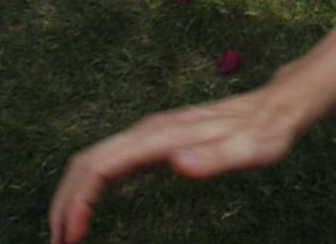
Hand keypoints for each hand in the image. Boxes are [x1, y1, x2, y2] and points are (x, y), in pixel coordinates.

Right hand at [49, 82, 303, 243]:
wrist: (276, 106)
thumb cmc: (266, 131)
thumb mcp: (251, 149)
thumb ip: (217, 158)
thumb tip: (177, 164)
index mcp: (162, 135)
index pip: (101, 165)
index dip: (78, 201)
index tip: (71, 236)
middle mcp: (148, 131)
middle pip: (86, 162)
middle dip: (64, 203)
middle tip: (59, 243)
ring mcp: (150, 135)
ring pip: (93, 161)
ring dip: (72, 195)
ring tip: (66, 235)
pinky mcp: (155, 142)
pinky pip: (109, 162)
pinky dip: (89, 187)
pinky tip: (90, 211)